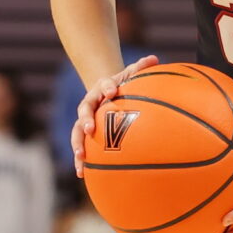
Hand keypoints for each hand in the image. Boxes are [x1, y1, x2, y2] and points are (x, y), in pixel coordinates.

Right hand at [71, 55, 160, 176]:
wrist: (104, 93)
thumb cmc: (122, 85)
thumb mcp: (130, 74)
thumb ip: (140, 68)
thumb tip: (155, 58)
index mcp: (101, 89)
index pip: (103, 86)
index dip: (107, 88)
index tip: (113, 91)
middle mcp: (89, 104)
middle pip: (84, 111)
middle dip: (86, 120)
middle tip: (91, 129)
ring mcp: (84, 120)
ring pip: (77, 132)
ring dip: (78, 144)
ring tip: (81, 157)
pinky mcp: (84, 135)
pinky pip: (81, 147)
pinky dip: (80, 161)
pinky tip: (81, 174)